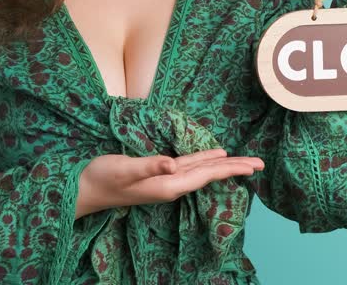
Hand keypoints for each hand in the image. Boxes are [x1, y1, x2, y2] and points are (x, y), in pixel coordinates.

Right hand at [76, 148, 264, 217]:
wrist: (85, 189)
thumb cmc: (103, 178)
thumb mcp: (124, 169)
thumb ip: (148, 165)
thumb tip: (172, 164)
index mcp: (168, 185)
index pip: (206, 176)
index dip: (230, 169)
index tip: (253, 167)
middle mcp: (171, 184)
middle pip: (210, 174)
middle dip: (235, 168)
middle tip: (261, 164)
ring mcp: (165, 179)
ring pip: (202, 170)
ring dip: (224, 165)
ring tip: (245, 162)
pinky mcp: (158, 172)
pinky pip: (189, 166)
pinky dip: (205, 160)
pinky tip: (214, 157)